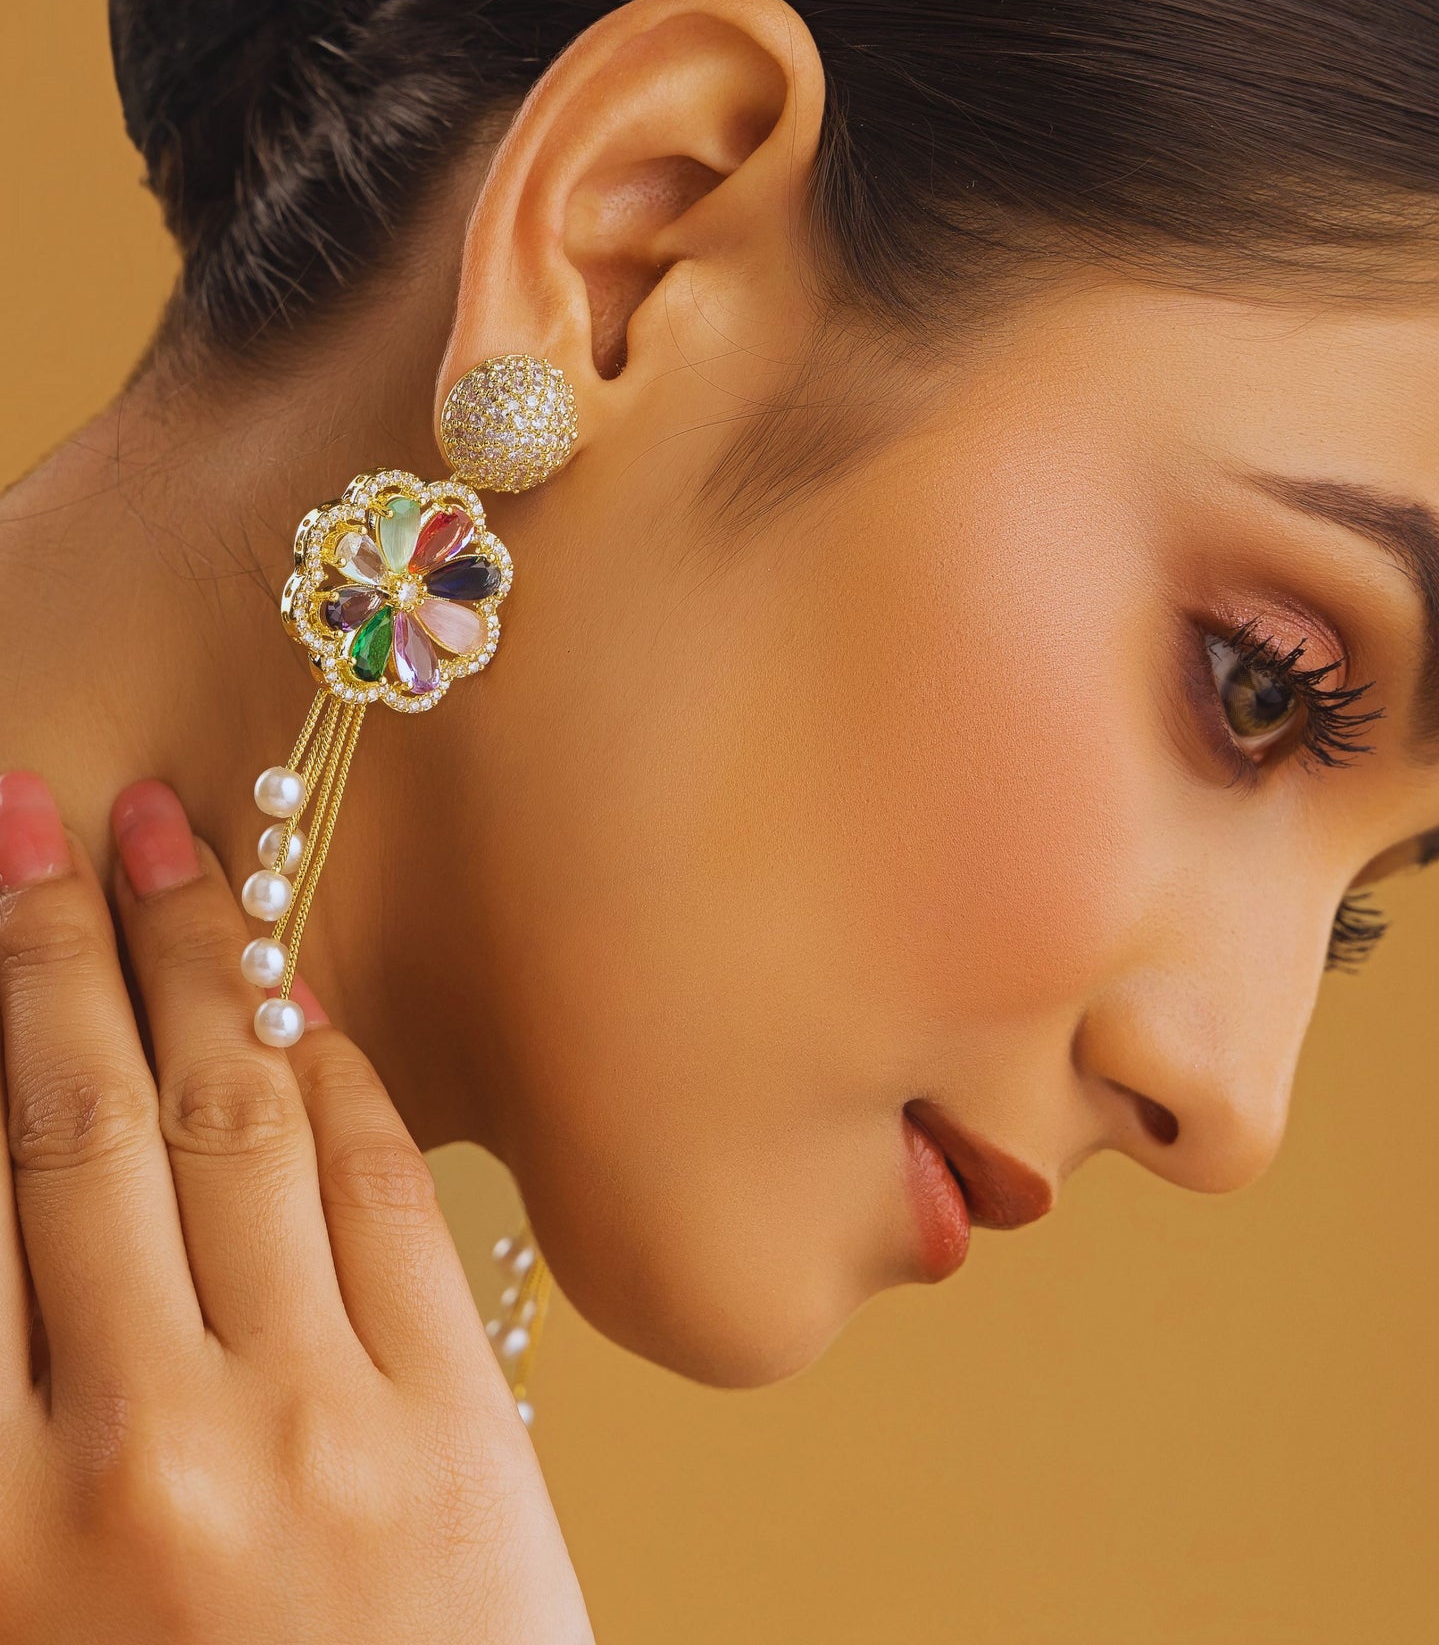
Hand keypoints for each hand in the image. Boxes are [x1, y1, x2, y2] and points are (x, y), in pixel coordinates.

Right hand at [0, 771, 592, 1644]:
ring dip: (193, 964)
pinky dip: (331, 1069)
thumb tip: (9, 1208)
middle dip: (46, 948)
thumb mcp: (17, 1614)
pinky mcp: (453, 1426)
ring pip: (233, 1124)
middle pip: (71, 1128)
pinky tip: (296, 991)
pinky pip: (376, 1192)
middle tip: (31, 815)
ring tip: (164, 842)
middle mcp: (136, 1453)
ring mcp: (311, 1428)